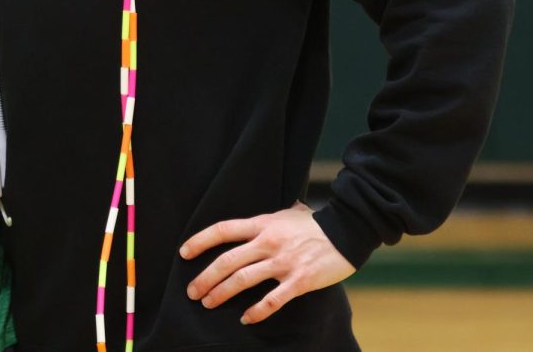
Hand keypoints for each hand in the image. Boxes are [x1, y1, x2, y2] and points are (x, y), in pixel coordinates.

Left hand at [179, 201, 354, 324]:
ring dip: (222, 293)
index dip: (200, 241)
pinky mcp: (299, 281)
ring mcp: (283, 262)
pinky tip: (246, 318)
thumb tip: (259, 218)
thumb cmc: (315, 222)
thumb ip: (269, 218)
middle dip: (206, 277)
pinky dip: (257, 311)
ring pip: (243, 279)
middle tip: (192, 291)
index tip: (184, 253)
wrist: (347, 230)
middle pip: (228, 260)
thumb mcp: (287, 213)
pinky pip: (273, 300)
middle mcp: (268, 242)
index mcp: (262, 224)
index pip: (223, 230)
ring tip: (208, 302)